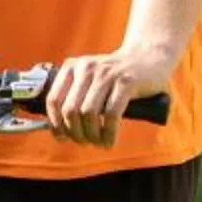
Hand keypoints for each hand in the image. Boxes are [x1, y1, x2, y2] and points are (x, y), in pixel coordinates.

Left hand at [43, 46, 165, 148]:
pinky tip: (109, 142)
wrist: (148, 58)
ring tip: (98, 144)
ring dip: (92, 135)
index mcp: (71, 67)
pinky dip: (108, 133)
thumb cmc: (114, 76)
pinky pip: (111, 114)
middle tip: (84, 143)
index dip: (55, 123)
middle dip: (75, 133)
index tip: (62, 138)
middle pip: (70, 110)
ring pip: (89, 114)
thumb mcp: (89, 78)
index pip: (53, 99)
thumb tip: (57, 129)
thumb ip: (73, 95)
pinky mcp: (126, 81)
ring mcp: (107, 74)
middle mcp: (86, 68)